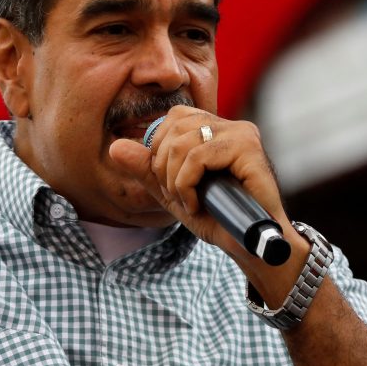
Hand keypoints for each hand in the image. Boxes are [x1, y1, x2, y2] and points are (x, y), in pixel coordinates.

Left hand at [108, 106, 293, 264]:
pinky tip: (197, 204)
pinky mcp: (248, 148)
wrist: (251, 246)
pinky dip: (187, 185)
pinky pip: (198, 157)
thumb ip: (146, 170)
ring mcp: (242, 134)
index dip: (160, 152)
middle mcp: (231, 126)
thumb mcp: (173, 193)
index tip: (171, 186)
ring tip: (189, 202)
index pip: (172, 119)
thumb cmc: (218, 219)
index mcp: (216, 129)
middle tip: (179, 197)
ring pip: (183, 143)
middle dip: (164, 169)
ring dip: (175, 181)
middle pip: (173, 129)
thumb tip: (115, 147)